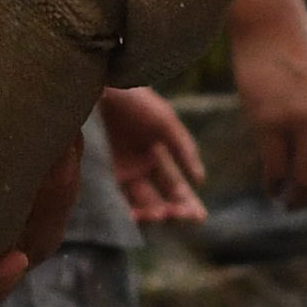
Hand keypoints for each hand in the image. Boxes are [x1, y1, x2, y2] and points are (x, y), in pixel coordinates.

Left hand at [98, 85, 212, 230]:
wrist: (105, 88)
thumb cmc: (138, 101)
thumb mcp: (166, 123)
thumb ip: (184, 149)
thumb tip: (201, 180)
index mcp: (160, 156)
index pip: (177, 188)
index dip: (189, 204)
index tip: (199, 218)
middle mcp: (143, 169)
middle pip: (162, 200)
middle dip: (174, 212)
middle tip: (180, 217)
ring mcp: (124, 172)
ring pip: (143, 202)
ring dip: (154, 212)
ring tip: (161, 214)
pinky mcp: (106, 173)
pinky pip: (120, 198)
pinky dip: (131, 209)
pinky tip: (137, 215)